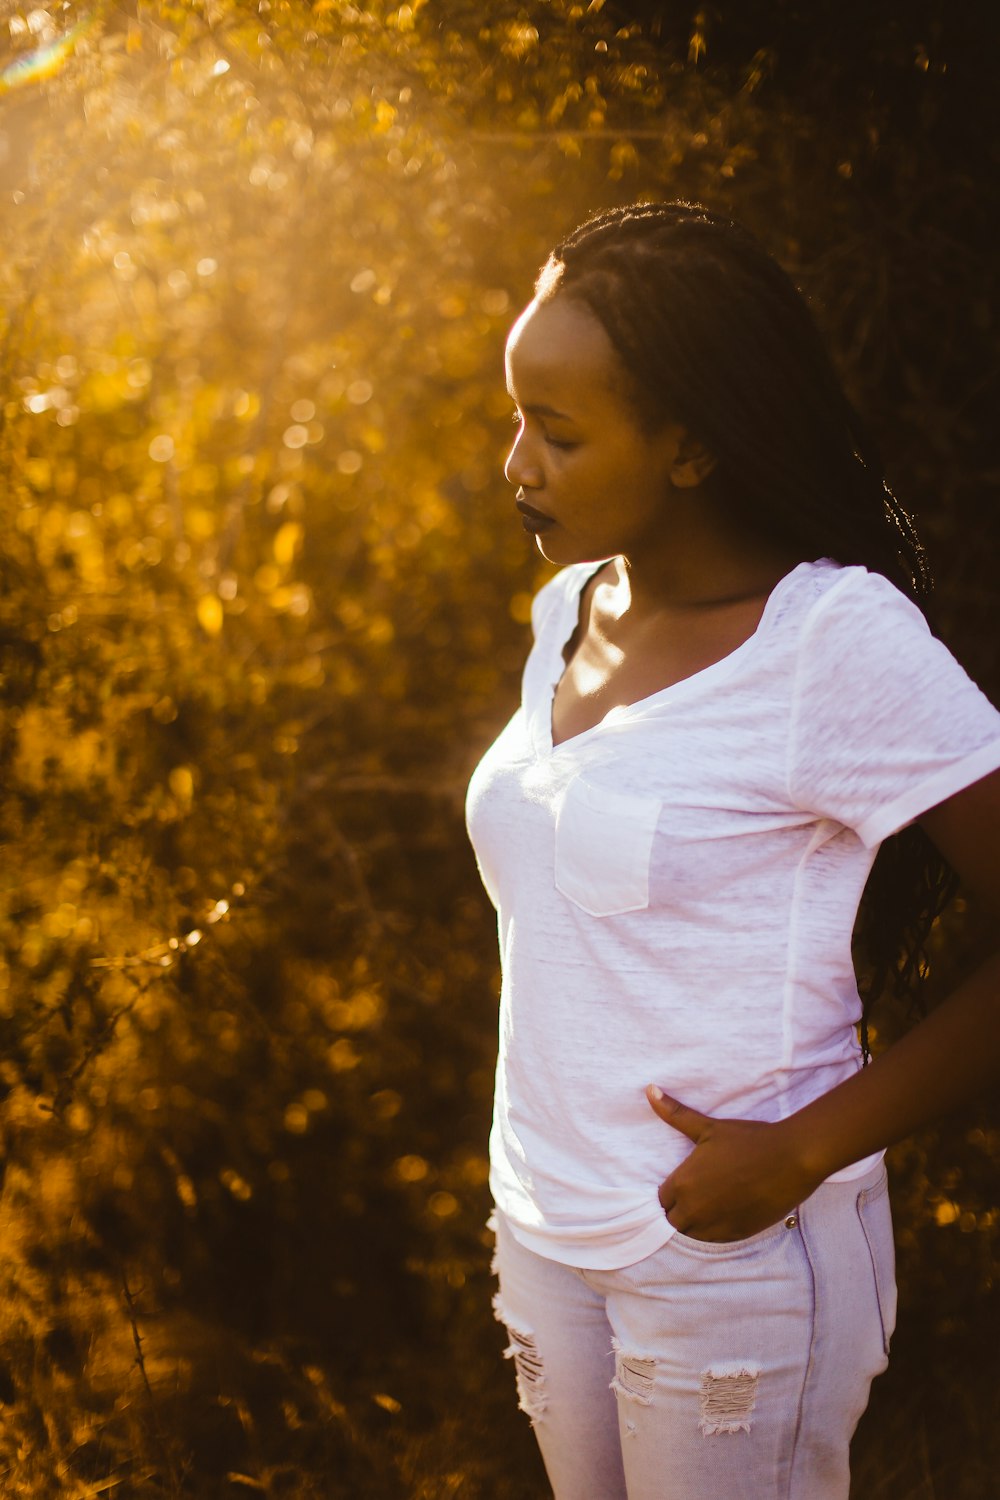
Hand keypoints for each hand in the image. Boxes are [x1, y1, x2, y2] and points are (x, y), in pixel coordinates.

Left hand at [646, 1084, 818, 1242]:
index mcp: (683, 1183)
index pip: (660, 1199)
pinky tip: (724, 1212)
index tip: (683, 1183)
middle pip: (672, 1219)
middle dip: (679, 1209)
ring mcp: (715, 1226)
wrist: (791, 1159)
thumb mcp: (708, 1127)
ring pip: (690, 1233)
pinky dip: (713, 1230)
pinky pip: (713, 1240)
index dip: (670, 1191)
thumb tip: (650, 1089)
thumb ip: (675, 1114)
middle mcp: (693, 1210)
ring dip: (694, 1222)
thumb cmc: (748, 1140)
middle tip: (697, 1193)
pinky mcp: (736, 1235)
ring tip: (710, 1203)